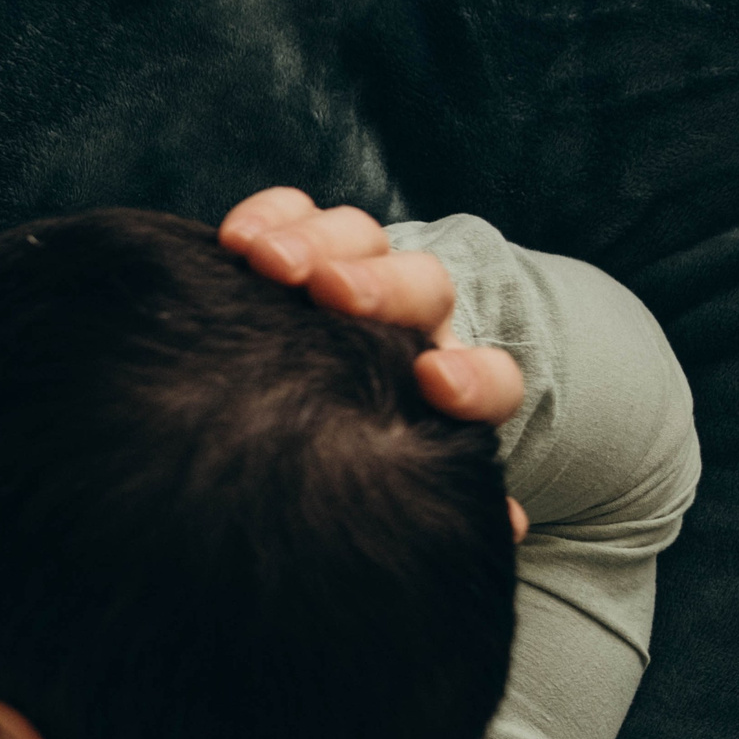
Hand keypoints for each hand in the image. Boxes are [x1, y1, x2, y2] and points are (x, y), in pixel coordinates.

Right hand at [218, 188, 528, 537]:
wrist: (339, 381)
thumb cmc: (370, 437)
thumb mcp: (407, 468)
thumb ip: (443, 488)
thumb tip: (504, 526)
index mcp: (453, 384)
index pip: (489, 377)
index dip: (473, 378)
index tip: (436, 382)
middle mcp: (415, 316)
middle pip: (420, 282)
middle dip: (376, 283)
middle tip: (328, 289)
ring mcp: (359, 270)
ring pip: (356, 235)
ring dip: (311, 241)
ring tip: (261, 259)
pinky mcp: (303, 241)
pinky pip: (292, 212)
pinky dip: (267, 217)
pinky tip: (235, 240)